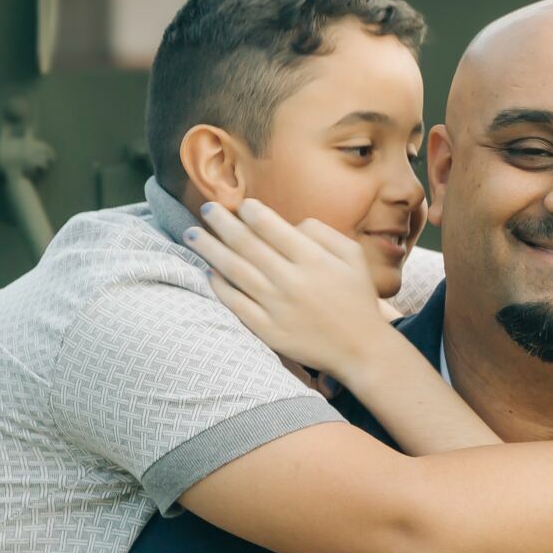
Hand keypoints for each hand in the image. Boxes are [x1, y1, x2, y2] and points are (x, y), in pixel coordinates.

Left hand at [184, 200, 390, 377]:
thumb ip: (322, 233)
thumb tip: (289, 224)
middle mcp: (292, 281)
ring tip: (192, 234)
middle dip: (221, 222)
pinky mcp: (268, 331)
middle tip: (206, 208)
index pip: (271, 226)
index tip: (241, 204)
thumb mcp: (353, 256)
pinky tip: (208, 272)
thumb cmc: (356, 298)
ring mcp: (277, 307)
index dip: (250, 211)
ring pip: (234, 271)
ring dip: (210, 249)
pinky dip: (219, 286)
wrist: (360, 348)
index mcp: (313, 259)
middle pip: (246, 244)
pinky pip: (236, 304)